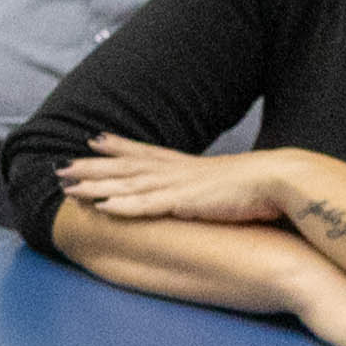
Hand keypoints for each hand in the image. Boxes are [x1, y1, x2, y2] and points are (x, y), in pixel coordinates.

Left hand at [59, 139, 310, 232]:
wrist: (282, 182)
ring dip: (96, 185)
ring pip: (127, 184)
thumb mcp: (231, 185)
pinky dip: (122, 205)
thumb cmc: (263, 188)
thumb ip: (216, 189)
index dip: (119, 146)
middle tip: (62, 165)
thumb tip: (217, 193)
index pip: (146, 152)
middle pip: (126, 165)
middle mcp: (178, 171)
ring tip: (67, 185)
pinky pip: (147, 205)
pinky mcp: (185, 203)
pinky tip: (101, 207)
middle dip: (92, 166)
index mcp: (189, 167)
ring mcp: (179, 186)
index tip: (95, 138)